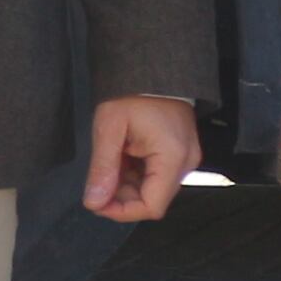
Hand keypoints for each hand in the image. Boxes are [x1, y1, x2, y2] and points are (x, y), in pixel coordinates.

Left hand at [83, 94, 199, 221]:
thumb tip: (94, 202)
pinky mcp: (180, 154)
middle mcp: (186, 162)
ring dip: (127, 185)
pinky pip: (157, 176)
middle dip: (121, 197)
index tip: (97, 203)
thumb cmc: (133, 92)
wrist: (153, 69)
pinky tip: (123, 158)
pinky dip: (136, 174)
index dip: (122, 211)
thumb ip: (102, 168)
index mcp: (173, 157)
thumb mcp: (109, 128)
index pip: (152, 206)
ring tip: (111, 161)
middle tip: (99, 179)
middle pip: (153, 199)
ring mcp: (185, 158)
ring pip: (153, 189)